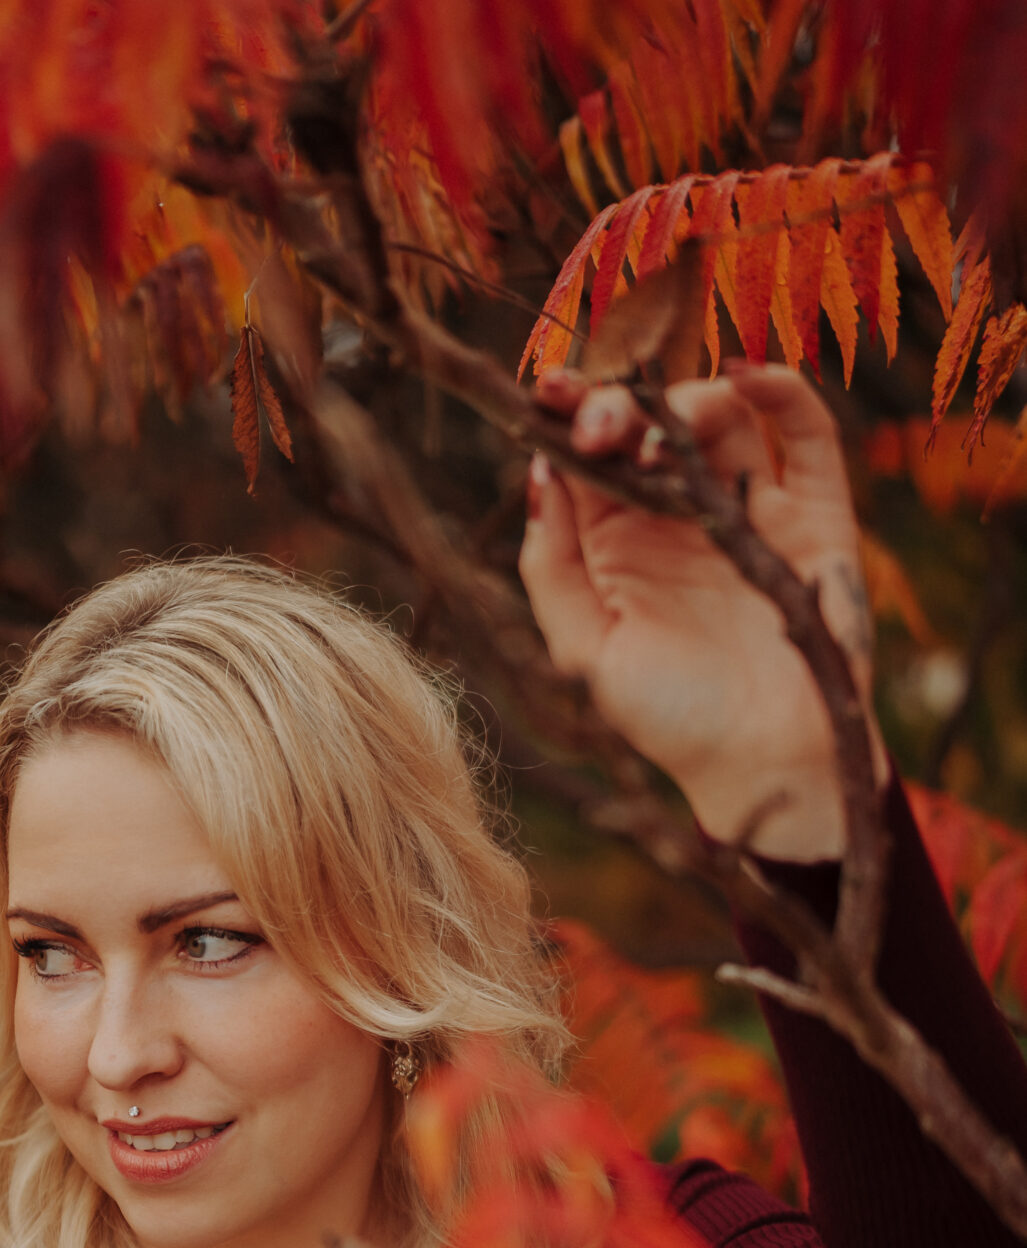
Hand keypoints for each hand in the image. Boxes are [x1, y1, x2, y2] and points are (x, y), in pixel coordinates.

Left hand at [518, 365, 888, 860]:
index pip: (592, 457)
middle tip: (600, 426)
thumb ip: (550, 566)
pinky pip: (805, 435)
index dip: (568, 413)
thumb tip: (538, 474)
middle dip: (619, 408)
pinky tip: (745, 379)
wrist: (763, 762)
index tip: (546, 390)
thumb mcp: (585, 649)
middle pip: (651, 426)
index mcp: (620, 544)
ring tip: (660, 436)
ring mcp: (749, 509)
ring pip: (721, 416)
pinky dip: (780, 393)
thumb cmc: (669, 719)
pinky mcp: (814, 513)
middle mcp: (681, 517)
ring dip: (688, 402)